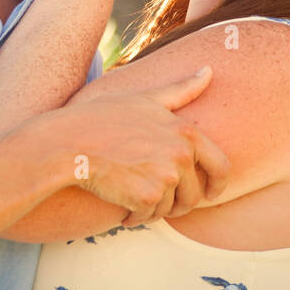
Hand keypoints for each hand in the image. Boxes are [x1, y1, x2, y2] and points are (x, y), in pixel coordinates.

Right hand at [51, 66, 229, 225]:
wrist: (68, 144)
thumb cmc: (101, 118)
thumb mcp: (144, 99)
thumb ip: (180, 90)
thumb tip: (209, 71)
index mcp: (185, 131)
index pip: (220, 166)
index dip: (217, 184)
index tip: (211, 193)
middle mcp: (181, 155)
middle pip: (194, 195)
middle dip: (177, 202)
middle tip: (155, 198)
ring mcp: (166, 177)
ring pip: (170, 209)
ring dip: (153, 208)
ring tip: (130, 194)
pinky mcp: (147, 197)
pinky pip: (149, 217)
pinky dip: (135, 216)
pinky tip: (119, 203)